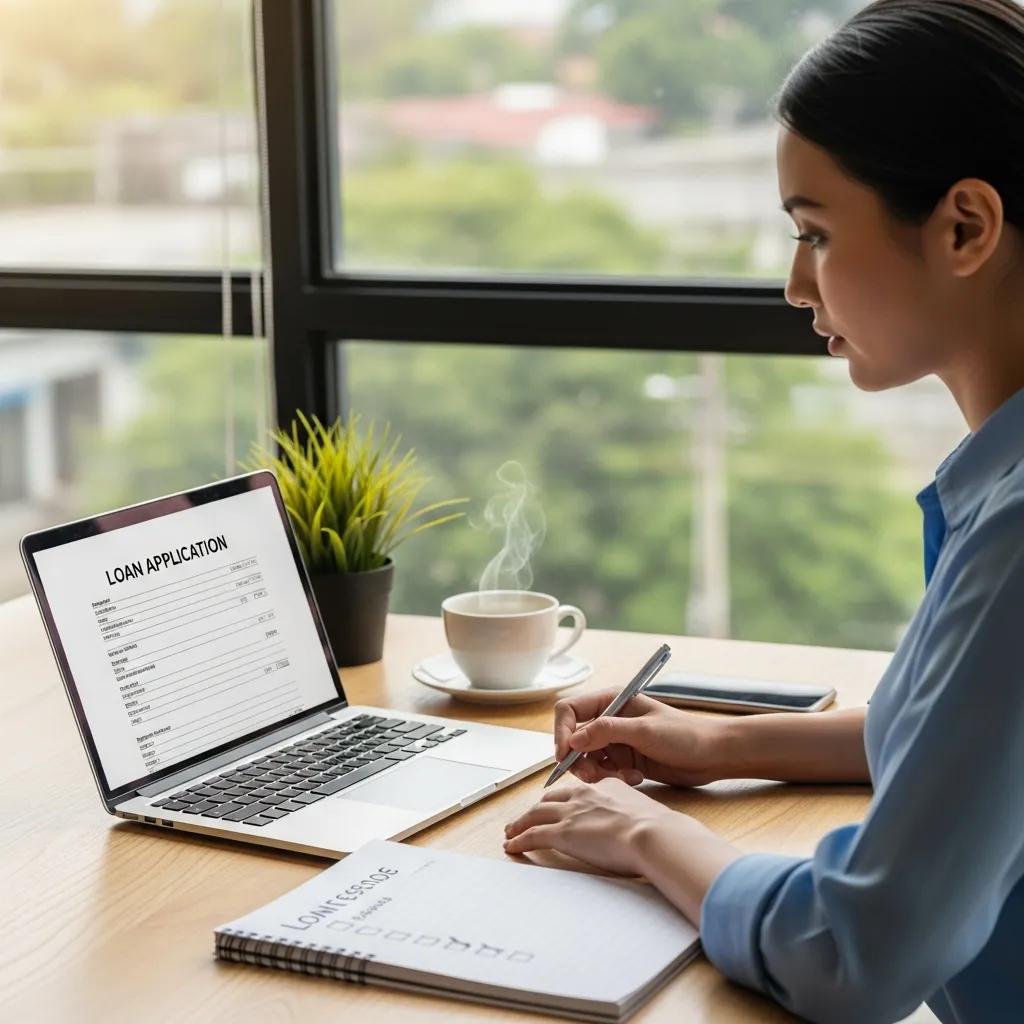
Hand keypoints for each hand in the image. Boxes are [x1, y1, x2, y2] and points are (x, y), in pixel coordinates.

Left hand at [503, 776, 682, 875]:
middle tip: (528, 817)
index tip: (558, 805)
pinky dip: (519, 840)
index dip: (564, 799)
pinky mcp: (562, 833)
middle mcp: (584, 796)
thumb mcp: (644, 811)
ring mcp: (571, 813)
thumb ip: (635, 814)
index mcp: (605, 788)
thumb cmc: (657, 829)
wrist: (653, 835)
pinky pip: (533, 835)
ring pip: (536, 814)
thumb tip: (644, 826)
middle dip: (537, 808)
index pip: (577, 791)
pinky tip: (513, 846)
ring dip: (521, 823)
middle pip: (551, 799)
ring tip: (512, 832)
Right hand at [553, 688, 728, 787]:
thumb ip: (607, 731)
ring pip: (585, 758)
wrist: (712, 756)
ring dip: (597, 772)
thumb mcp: (644, 731)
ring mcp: (615, 741)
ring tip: (623, 777)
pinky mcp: (622, 760)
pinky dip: (611, 779)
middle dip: (579, 759)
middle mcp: (609, 718)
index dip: (562, 732)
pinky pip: (602, 771)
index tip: (565, 755)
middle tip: (592, 777)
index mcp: (611, 700)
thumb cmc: (685, 735)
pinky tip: (635, 778)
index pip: (570, 710)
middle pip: (573, 738)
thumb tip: (572, 739)